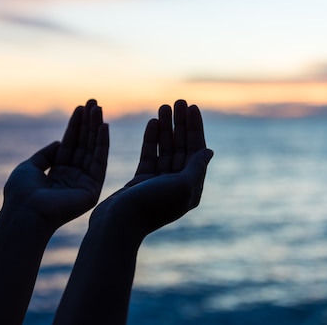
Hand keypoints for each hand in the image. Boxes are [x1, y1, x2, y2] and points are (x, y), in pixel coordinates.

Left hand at [3, 99, 108, 229]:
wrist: (25, 213)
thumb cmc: (20, 193)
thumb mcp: (29, 167)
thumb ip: (45, 154)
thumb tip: (60, 142)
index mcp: (57, 175)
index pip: (70, 145)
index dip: (75, 126)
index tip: (81, 107)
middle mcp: (72, 178)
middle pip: (83, 145)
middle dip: (88, 123)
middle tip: (94, 102)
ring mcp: (84, 184)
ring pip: (92, 150)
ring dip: (96, 128)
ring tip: (98, 108)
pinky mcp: (92, 190)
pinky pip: (99, 162)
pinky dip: (102, 144)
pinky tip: (103, 127)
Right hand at [90, 100, 212, 235]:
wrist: (118, 224)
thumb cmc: (151, 206)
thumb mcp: (181, 186)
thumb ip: (196, 167)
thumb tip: (209, 151)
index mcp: (191, 188)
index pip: (196, 151)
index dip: (195, 128)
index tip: (192, 107)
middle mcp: (177, 185)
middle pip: (182, 147)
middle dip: (181, 124)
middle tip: (178, 101)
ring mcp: (158, 182)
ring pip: (166, 148)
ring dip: (166, 127)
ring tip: (164, 106)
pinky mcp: (141, 181)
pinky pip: (150, 155)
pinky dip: (151, 139)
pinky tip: (153, 122)